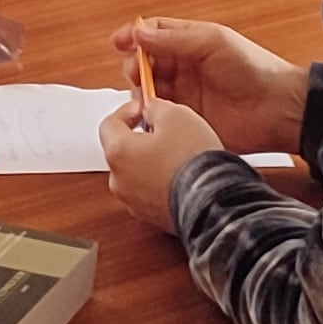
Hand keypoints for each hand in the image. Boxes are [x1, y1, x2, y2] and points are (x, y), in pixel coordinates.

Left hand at [100, 93, 224, 234]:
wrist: (213, 202)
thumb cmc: (193, 161)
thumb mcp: (176, 115)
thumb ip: (156, 107)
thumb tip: (151, 109)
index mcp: (118, 152)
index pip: (109, 124)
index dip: (127, 111)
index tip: (143, 108)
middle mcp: (119, 180)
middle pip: (122, 151)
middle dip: (140, 138)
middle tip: (164, 130)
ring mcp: (134, 202)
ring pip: (136, 173)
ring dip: (151, 162)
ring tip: (178, 155)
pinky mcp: (151, 217)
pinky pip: (150, 193)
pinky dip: (161, 183)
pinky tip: (182, 175)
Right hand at [112, 15, 306, 156]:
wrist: (276, 109)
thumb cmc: (253, 69)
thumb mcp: (212, 43)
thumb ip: (174, 39)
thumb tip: (139, 31)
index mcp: (191, 43)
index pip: (154, 35)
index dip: (134, 36)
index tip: (118, 42)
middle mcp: (185, 69)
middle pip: (146, 64)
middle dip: (135, 66)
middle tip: (135, 73)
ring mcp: (185, 96)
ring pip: (149, 90)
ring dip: (140, 91)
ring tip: (144, 95)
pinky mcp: (186, 121)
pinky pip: (159, 117)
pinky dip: (149, 114)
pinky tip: (150, 113)